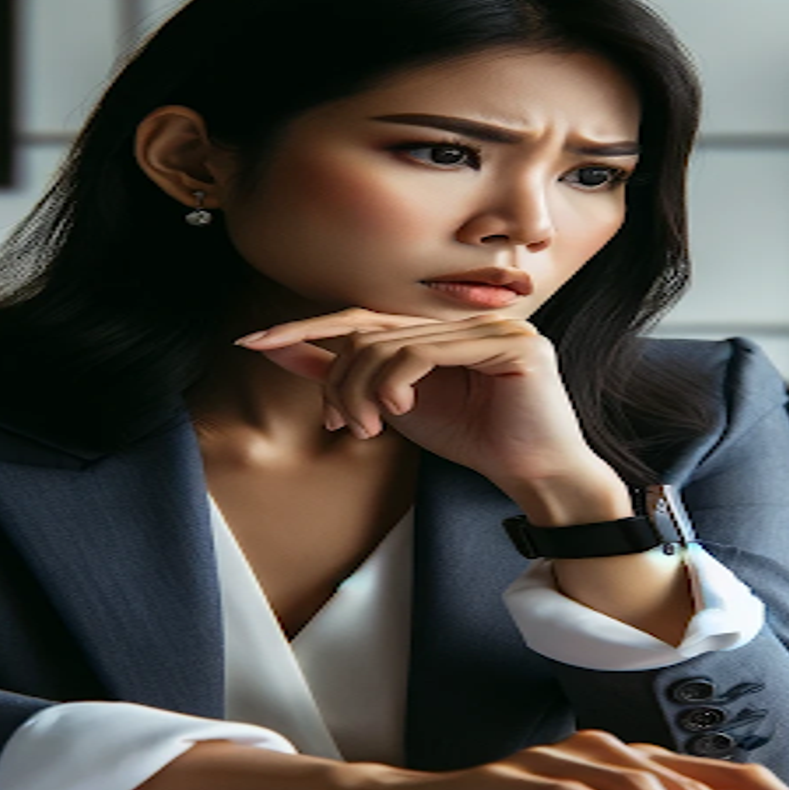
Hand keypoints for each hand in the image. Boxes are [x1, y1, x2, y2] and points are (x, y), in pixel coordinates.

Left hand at [237, 309, 621, 503]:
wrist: (535, 474)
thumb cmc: (475, 440)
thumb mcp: (396, 406)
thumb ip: (347, 375)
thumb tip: (284, 351)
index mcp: (441, 326)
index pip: (363, 317)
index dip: (306, 329)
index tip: (253, 343)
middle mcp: (465, 315)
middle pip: (370, 332)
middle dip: (340, 381)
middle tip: (343, 426)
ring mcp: (491, 323)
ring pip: (391, 344)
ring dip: (364, 392)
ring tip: (368, 429)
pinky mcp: (509, 343)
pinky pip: (425, 352)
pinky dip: (397, 382)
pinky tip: (398, 410)